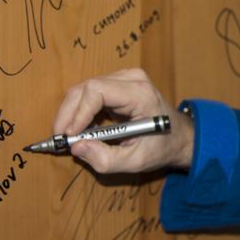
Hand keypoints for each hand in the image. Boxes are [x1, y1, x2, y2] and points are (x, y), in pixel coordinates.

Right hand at [53, 68, 193, 173]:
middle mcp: (132, 79)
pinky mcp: (117, 83)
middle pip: (86, 87)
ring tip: (69, 135)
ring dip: (71, 112)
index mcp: (140, 94)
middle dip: (68, 113)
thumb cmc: (161, 147)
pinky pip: (89, 93)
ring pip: (84, 89)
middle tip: (60, 137)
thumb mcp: (136, 161)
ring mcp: (124, 78)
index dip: (78, 112)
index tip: (69, 134)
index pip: (97, 91)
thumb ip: (106, 159)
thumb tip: (76, 147)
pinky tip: (79, 128)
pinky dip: (79, 110)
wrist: (180, 137)